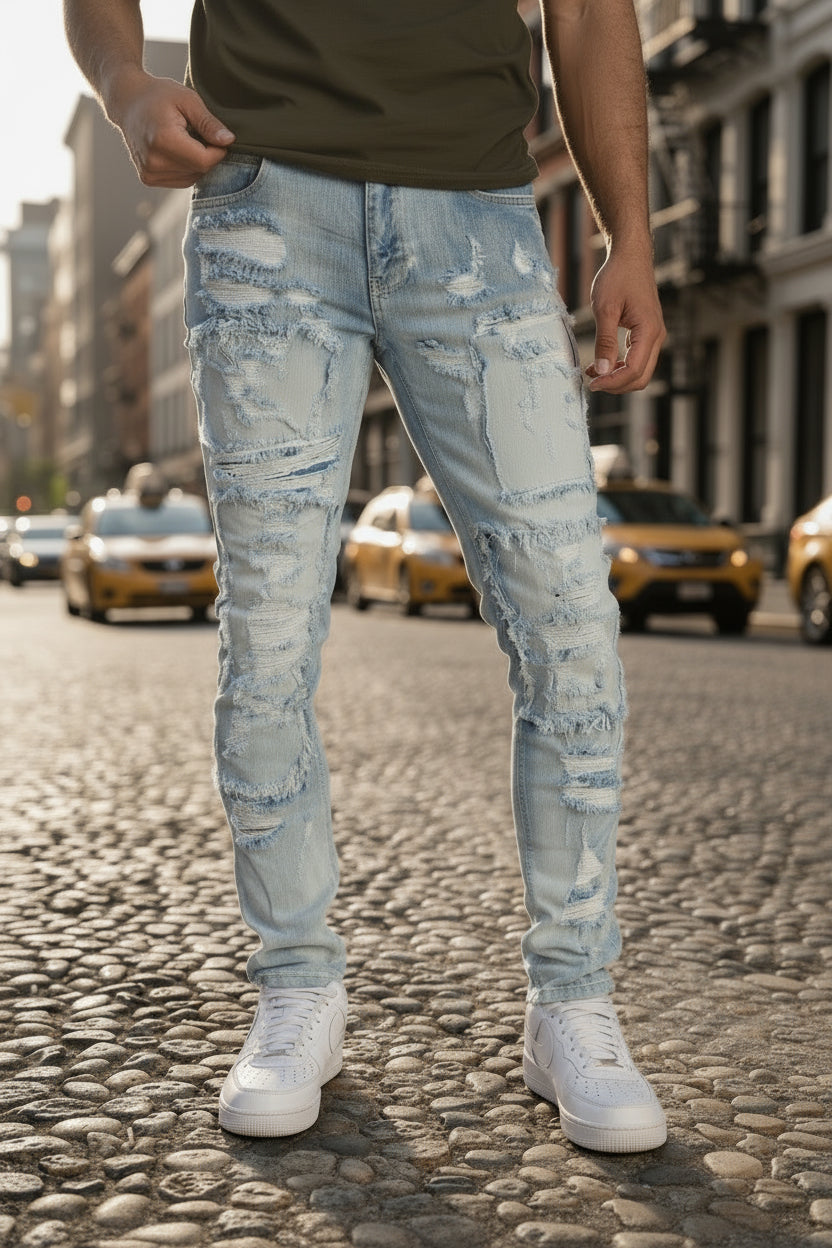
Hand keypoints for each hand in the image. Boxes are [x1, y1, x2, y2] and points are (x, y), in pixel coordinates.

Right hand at [107, 67, 234, 187]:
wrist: (127, 101)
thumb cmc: (159, 95)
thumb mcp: (188, 99)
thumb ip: (208, 122)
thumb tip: (229, 141)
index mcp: (163, 140)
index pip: (204, 161)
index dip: (218, 151)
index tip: (217, 136)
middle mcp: (153, 161)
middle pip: (199, 170)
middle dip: (206, 155)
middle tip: (197, 133)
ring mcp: (149, 172)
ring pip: (192, 178)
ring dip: (196, 162)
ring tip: (184, 139)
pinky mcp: (147, 178)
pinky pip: (181, 180)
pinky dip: (186, 168)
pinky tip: (177, 150)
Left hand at [585, 242, 665, 392]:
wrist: (630, 256)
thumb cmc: (618, 277)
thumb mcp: (605, 309)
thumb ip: (604, 342)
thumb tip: (602, 371)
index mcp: (649, 331)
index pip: (634, 370)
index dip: (612, 382)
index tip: (591, 383)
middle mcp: (657, 337)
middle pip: (640, 377)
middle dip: (616, 384)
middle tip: (591, 381)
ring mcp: (654, 336)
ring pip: (640, 371)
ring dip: (617, 377)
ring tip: (593, 372)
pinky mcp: (647, 334)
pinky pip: (637, 359)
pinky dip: (620, 367)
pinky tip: (601, 363)